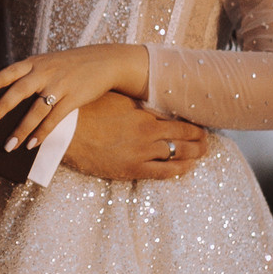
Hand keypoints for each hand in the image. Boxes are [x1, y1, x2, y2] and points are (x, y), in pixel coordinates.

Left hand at [0, 44, 149, 151]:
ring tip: (9, 145)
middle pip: (21, 90)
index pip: (14, 70)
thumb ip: (30, 72)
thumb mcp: (49, 61)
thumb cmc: (71, 64)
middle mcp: (46, 73)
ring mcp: (59, 86)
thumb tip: (7, 91)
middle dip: (3, 106)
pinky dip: (42, 133)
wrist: (105, 61)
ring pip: (36, 110)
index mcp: (37, 62)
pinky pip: (54, 119)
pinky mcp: (73, 99)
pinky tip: (32, 144)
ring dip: (21, 129)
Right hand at [59, 92, 211, 181]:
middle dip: (199, 138)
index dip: (192, 123)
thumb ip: (137, 105)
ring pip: (178, 154)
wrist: (65, 132)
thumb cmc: (86, 111)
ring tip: (202, 153)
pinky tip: (186, 167)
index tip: (199, 124)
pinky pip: (163, 172)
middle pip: (184, 136)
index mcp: (143, 113)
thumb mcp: (115, 100)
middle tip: (207, 140)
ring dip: (194, 153)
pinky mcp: (131, 169)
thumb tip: (152, 106)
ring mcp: (141, 152)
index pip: (177, 119)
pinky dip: (178, 169)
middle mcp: (147, 133)